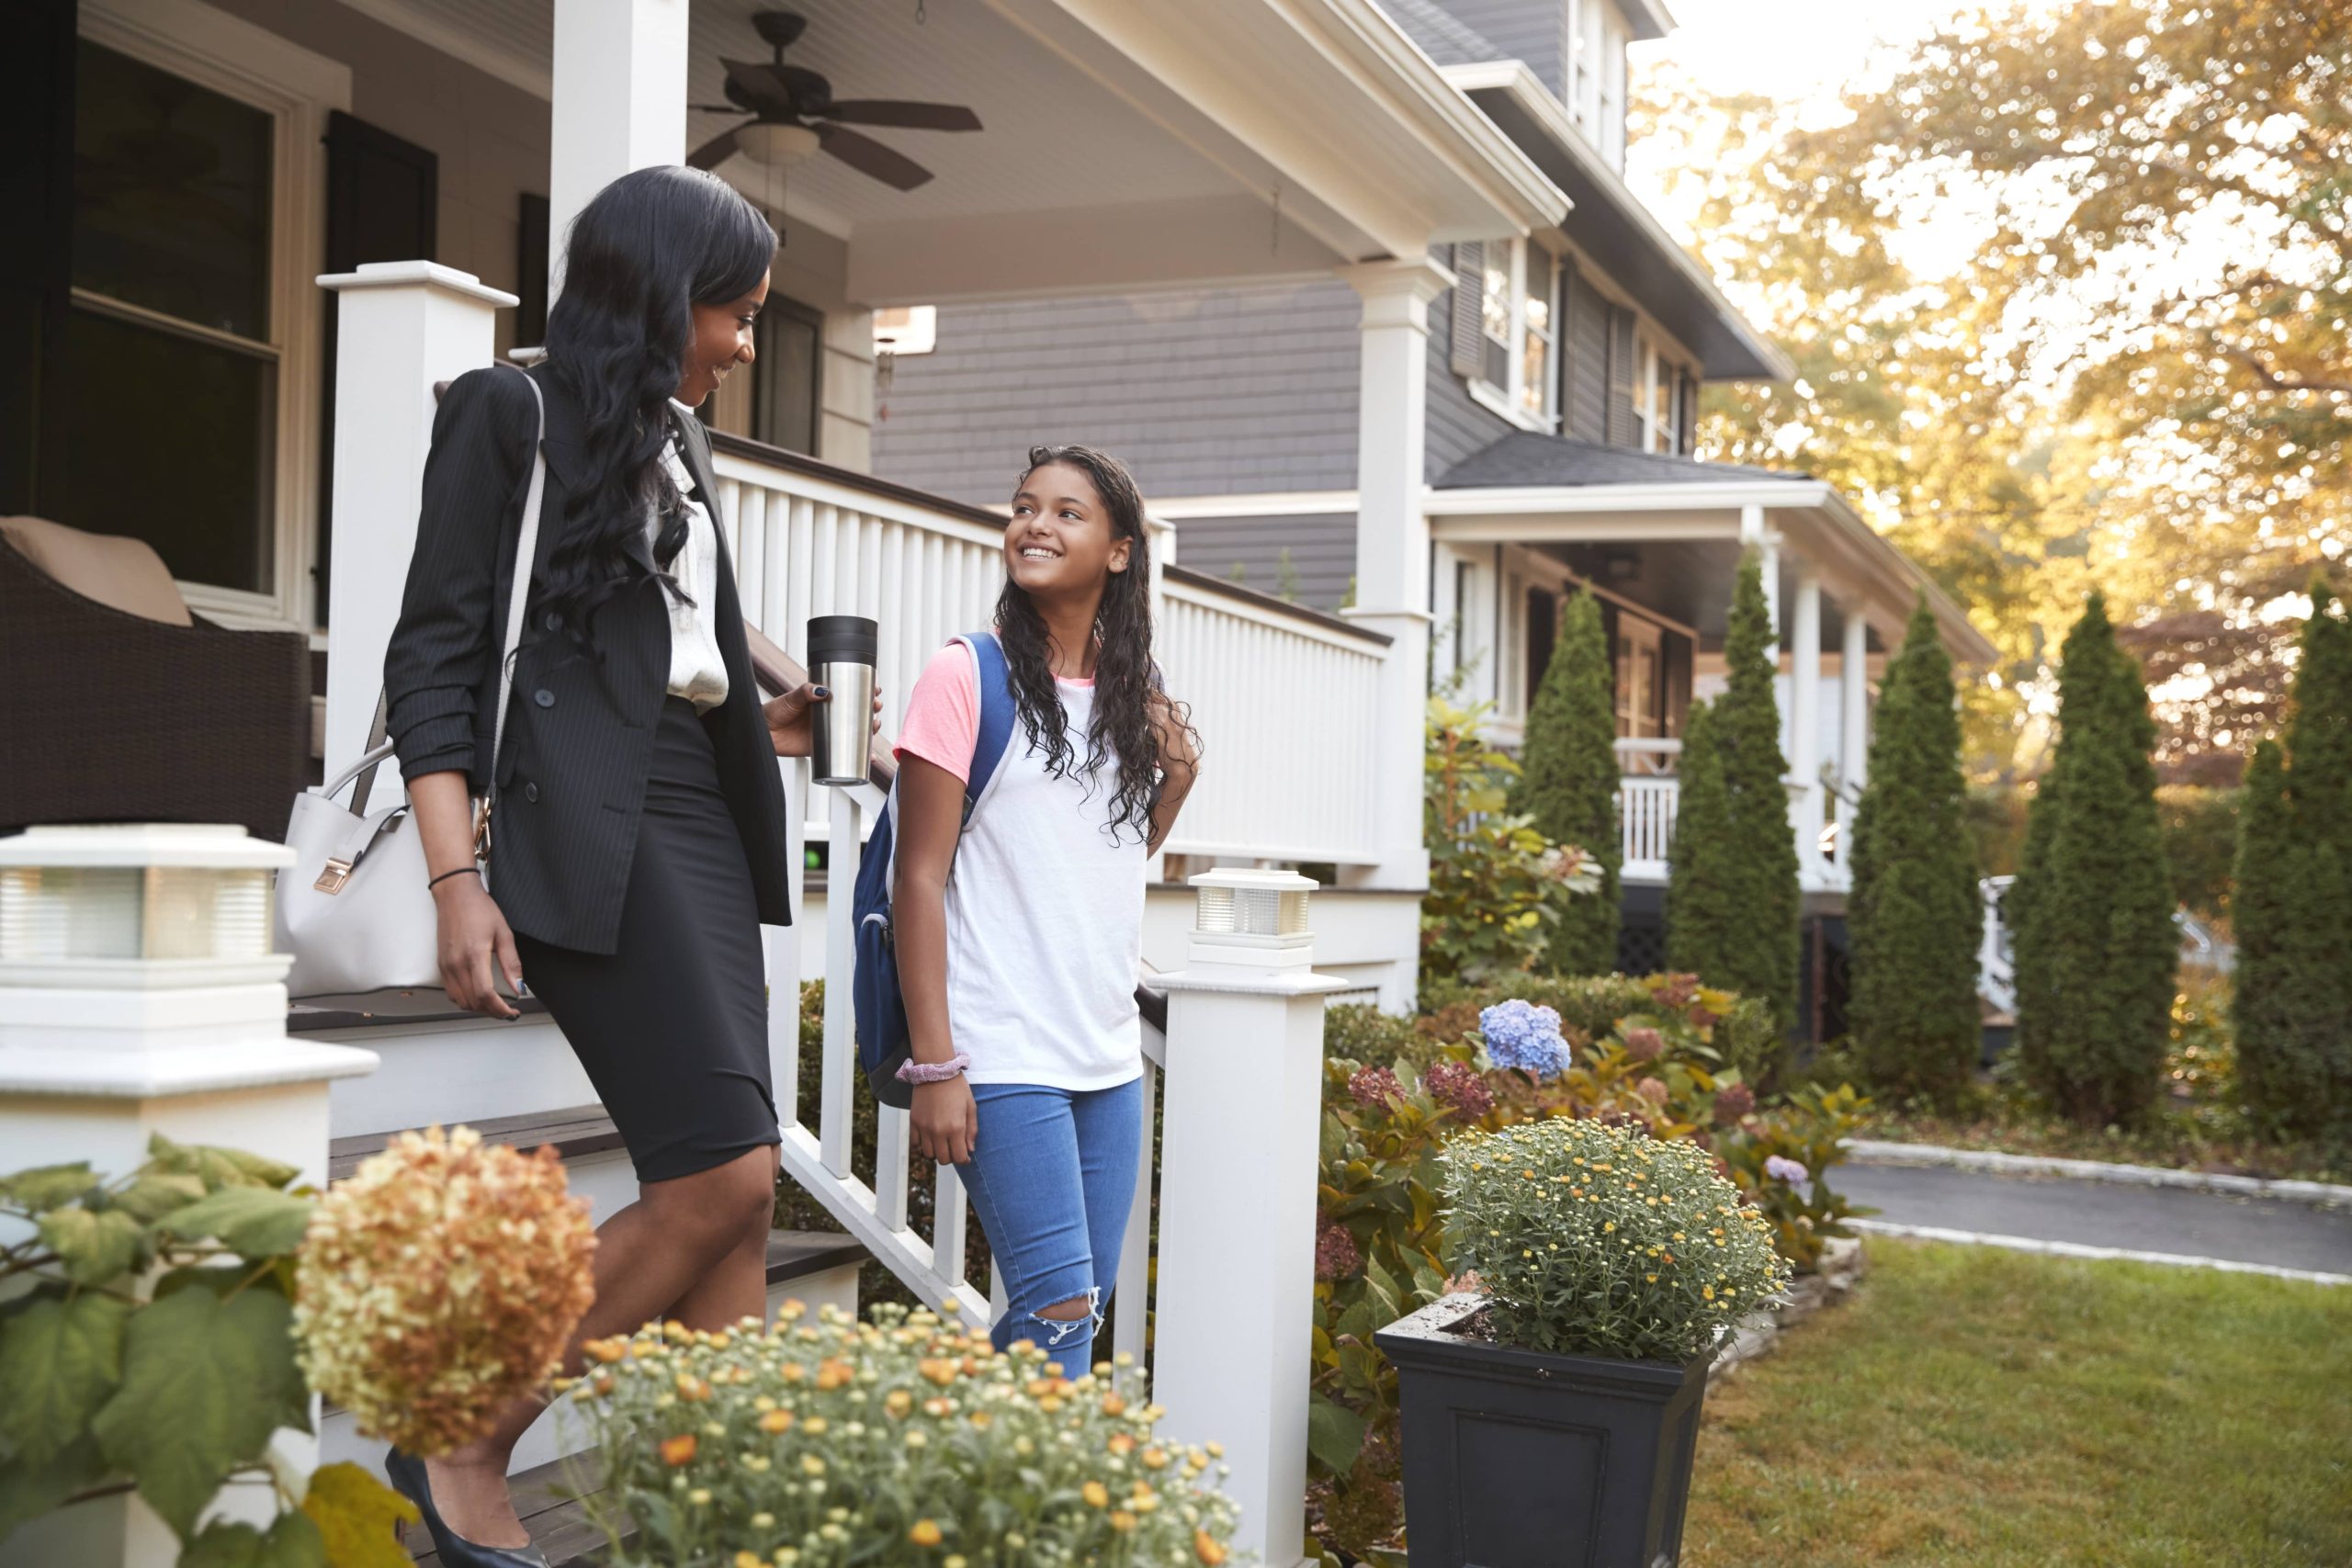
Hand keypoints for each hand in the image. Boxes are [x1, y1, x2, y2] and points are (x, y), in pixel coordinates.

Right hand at [433, 874, 522, 1018]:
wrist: (455, 896)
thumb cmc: (479, 909)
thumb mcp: (503, 933)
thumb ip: (511, 963)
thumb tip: (519, 986)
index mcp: (474, 956)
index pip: (485, 994)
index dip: (500, 1009)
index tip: (512, 1012)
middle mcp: (456, 964)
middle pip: (473, 1002)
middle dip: (492, 1012)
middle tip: (507, 1011)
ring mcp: (446, 966)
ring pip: (460, 1001)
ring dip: (478, 1008)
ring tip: (495, 1005)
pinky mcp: (441, 965)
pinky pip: (451, 992)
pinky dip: (465, 1000)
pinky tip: (477, 995)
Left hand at [763, 682, 884, 758]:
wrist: (762, 734)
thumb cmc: (774, 712)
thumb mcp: (790, 698)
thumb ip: (804, 692)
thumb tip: (822, 690)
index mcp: (824, 698)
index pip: (849, 691)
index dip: (866, 690)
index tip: (875, 688)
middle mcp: (829, 714)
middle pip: (858, 711)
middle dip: (872, 708)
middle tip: (876, 707)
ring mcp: (828, 731)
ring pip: (856, 731)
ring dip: (870, 730)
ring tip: (874, 727)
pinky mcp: (824, 747)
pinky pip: (845, 753)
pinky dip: (860, 757)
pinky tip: (871, 759)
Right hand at [910, 1076, 978, 1164]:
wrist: (936, 1070)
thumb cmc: (957, 1088)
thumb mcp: (971, 1107)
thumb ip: (972, 1131)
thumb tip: (969, 1150)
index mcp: (956, 1127)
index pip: (958, 1157)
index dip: (963, 1160)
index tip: (965, 1156)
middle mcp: (939, 1131)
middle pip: (943, 1159)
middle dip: (951, 1157)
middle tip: (954, 1148)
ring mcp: (924, 1127)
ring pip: (928, 1154)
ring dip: (936, 1152)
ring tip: (941, 1142)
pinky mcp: (913, 1122)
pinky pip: (915, 1144)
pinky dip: (922, 1145)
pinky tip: (929, 1137)